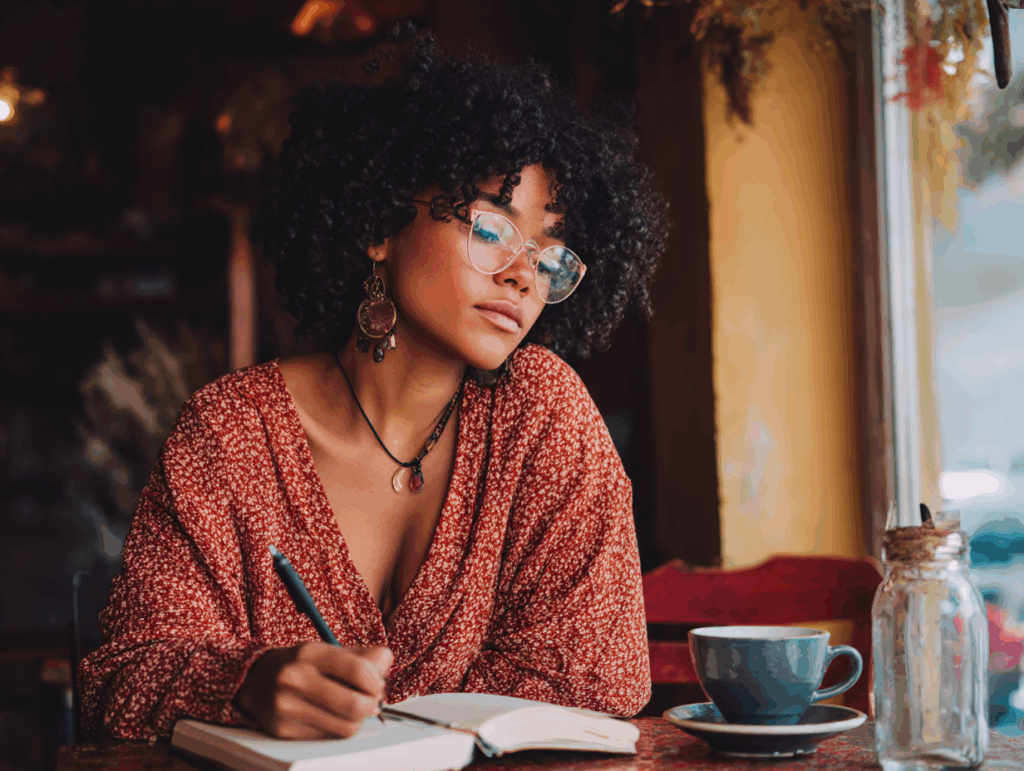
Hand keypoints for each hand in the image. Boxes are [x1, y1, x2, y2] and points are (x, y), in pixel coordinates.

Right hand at [235, 642, 392, 738]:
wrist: (255, 680)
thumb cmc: (300, 665)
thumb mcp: (327, 650)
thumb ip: (361, 656)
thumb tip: (386, 662)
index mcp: (310, 653)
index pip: (357, 669)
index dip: (376, 682)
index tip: (377, 685)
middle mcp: (295, 678)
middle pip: (354, 704)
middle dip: (371, 706)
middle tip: (371, 702)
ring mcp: (287, 706)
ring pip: (345, 726)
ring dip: (357, 721)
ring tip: (353, 710)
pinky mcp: (283, 730)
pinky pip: (327, 738)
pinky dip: (336, 729)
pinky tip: (330, 717)